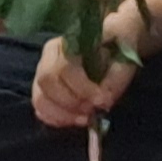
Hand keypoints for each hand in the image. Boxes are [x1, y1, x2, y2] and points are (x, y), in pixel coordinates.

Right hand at [30, 13, 141, 129]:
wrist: (111, 49)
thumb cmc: (115, 52)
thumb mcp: (122, 61)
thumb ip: (114, 79)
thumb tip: (103, 101)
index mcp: (68, 41)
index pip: (64, 66)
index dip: (82, 87)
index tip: (101, 101)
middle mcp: (49, 55)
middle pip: (46, 81)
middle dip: (70, 102)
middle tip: (91, 111)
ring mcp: (42, 73)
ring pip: (39, 97)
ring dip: (62, 114)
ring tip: (84, 119)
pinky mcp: (42, 90)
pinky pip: (39, 108)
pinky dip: (55, 119)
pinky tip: (74, 120)